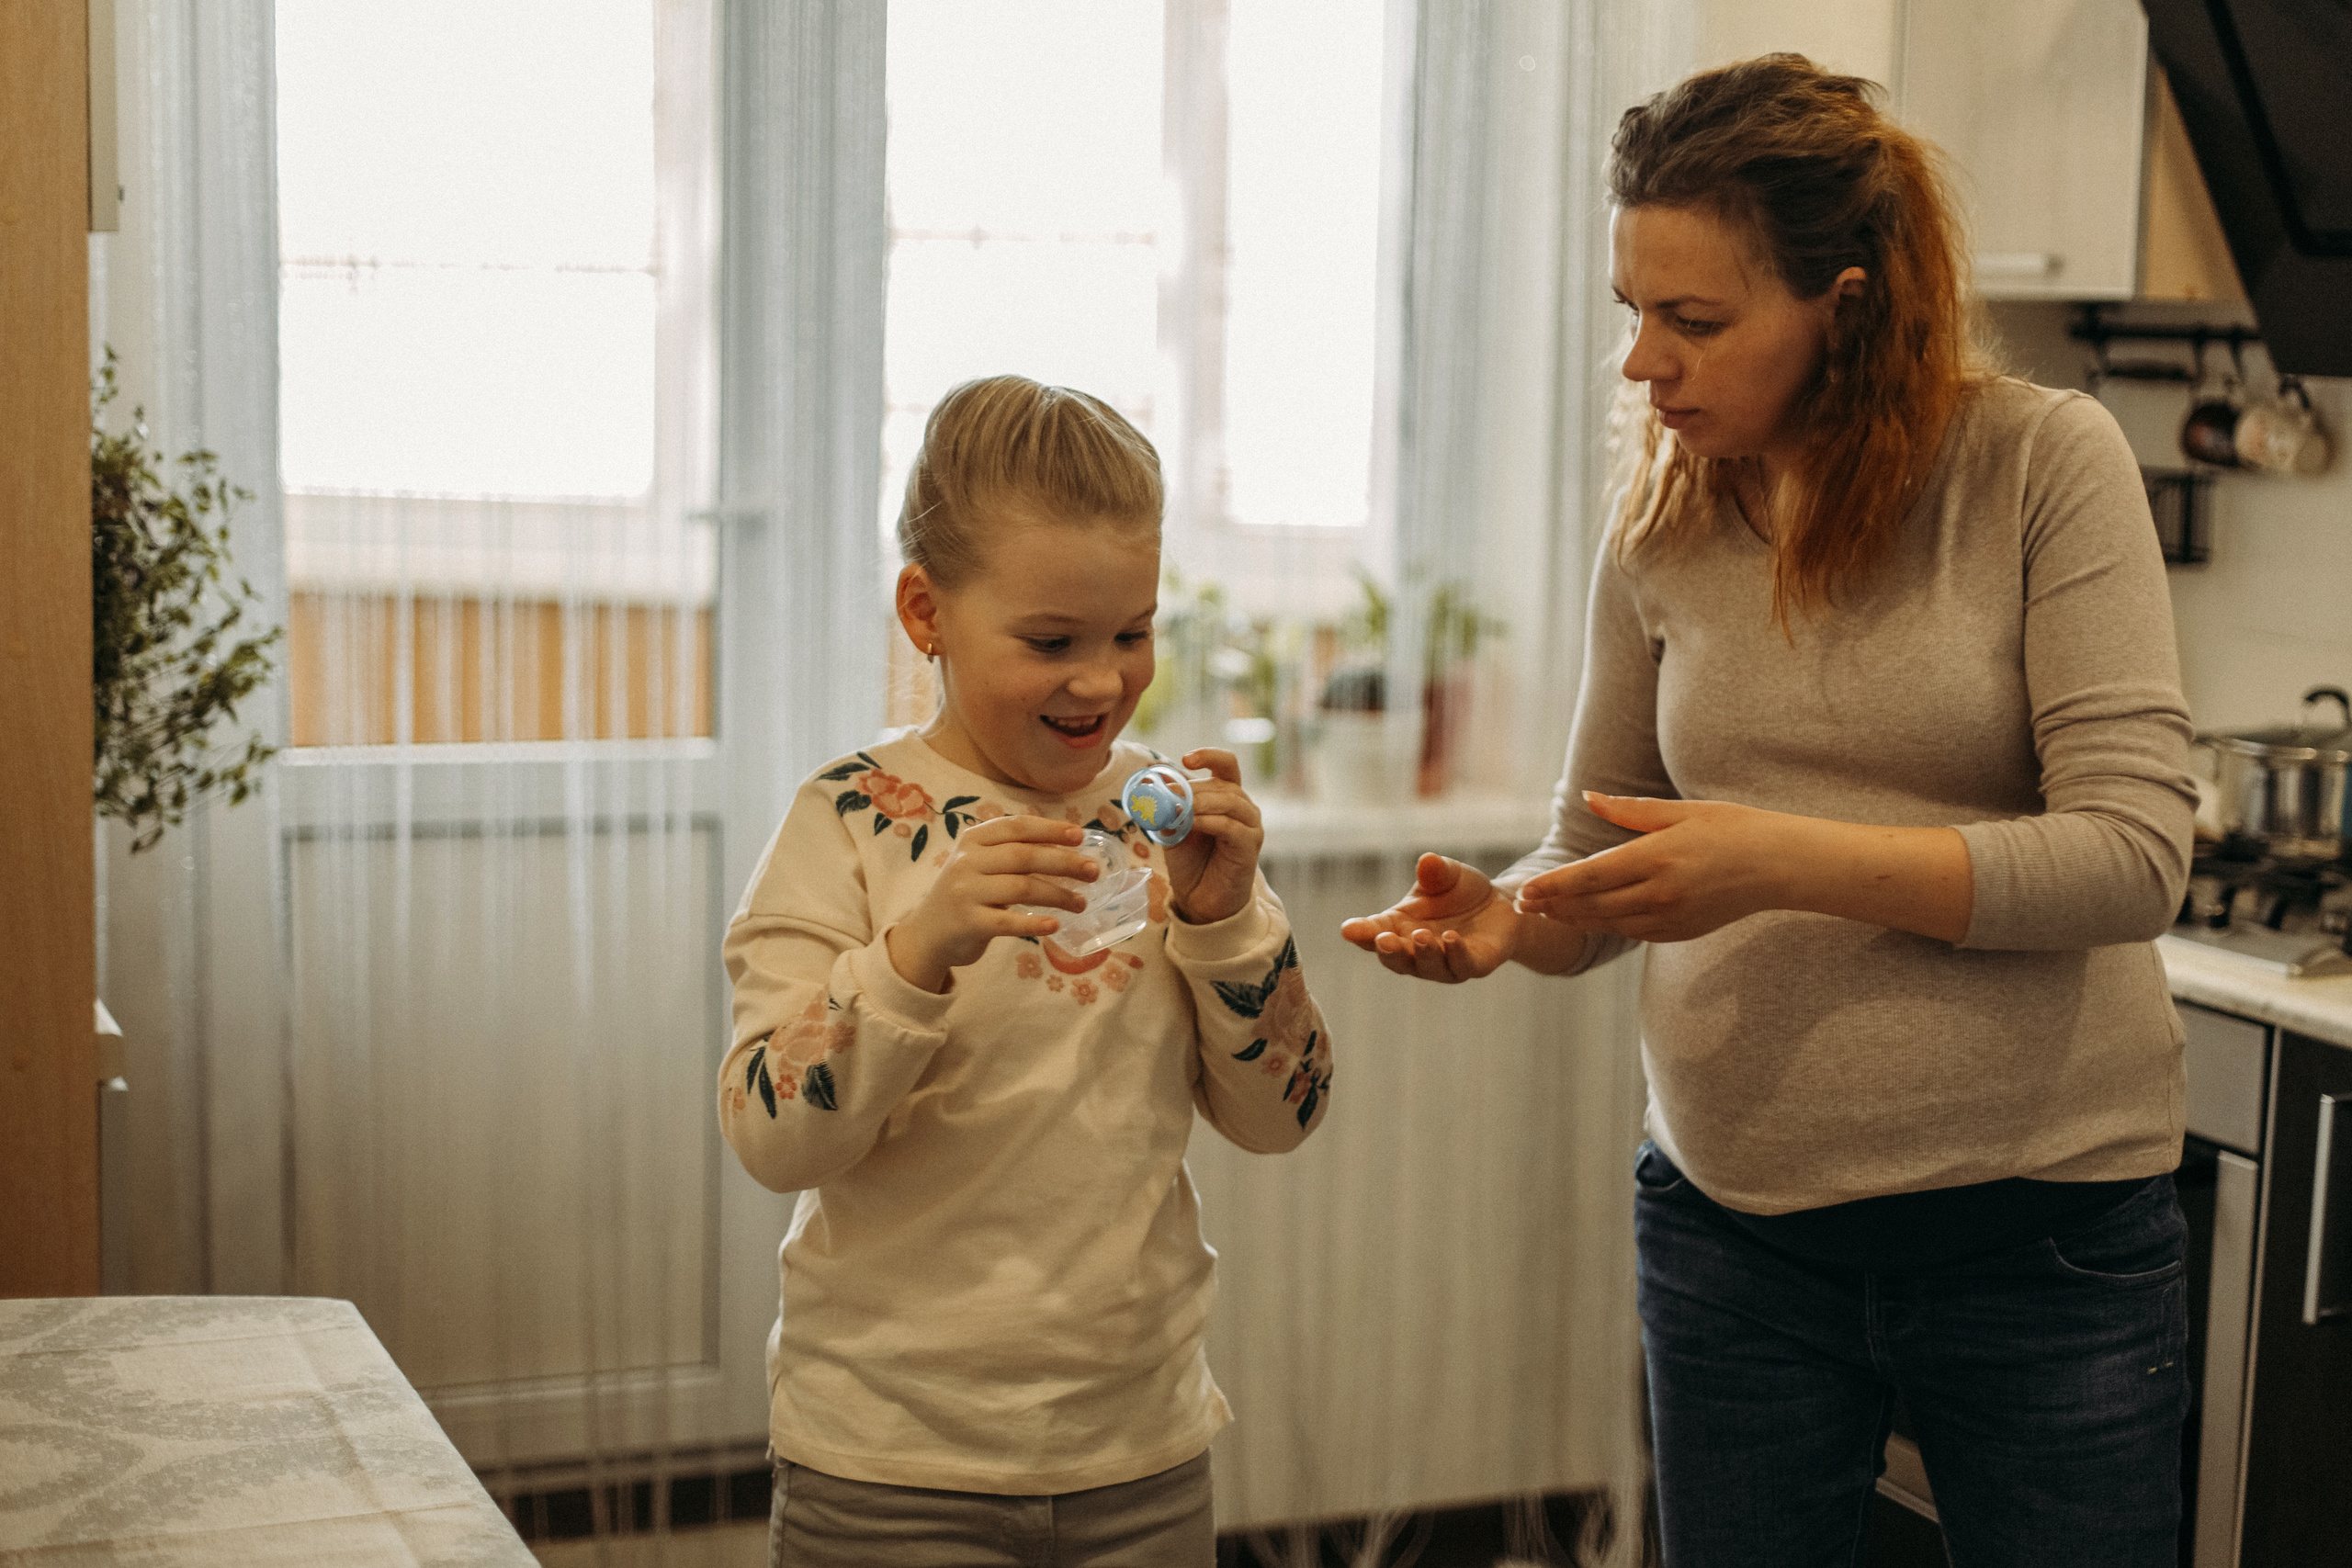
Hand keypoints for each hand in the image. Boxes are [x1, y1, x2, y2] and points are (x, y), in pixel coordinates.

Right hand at [887, 815, 1097, 992]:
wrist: (927, 934)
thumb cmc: (966, 894)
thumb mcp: (980, 863)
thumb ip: (1013, 852)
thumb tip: (1070, 847)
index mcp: (973, 840)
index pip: (1017, 827)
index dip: (1050, 829)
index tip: (1080, 836)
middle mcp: (968, 861)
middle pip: (1025, 856)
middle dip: (1064, 862)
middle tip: (1093, 871)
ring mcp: (966, 892)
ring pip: (1022, 887)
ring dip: (1058, 895)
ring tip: (1081, 903)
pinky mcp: (969, 923)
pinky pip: (1009, 921)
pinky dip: (1035, 923)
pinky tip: (1055, 925)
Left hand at [1161, 748, 1263, 925]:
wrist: (1201, 900)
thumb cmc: (1190, 861)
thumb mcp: (1173, 828)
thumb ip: (1167, 807)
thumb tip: (1150, 782)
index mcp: (1226, 796)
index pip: (1227, 764)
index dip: (1209, 756)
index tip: (1186, 760)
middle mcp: (1243, 807)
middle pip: (1223, 784)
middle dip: (1193, 788)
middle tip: (1169, 796)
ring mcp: (1251, 826)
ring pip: (1230, 801)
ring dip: (1201, 802)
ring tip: (1179, 811)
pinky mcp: (1251, 846)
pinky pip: (1232, 826)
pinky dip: (1210, 822)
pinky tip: (1192, 824)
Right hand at [1338, 854, 1520, 982]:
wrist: (1501, 904)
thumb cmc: (1460, 891)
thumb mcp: (1447, 874)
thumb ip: (1435, 871)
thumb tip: (1427, 861)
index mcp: (1398, 927)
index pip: (1373, 934)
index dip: (1360, 933)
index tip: (1348, 929)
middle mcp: (1416, 951)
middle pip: (1396, 959)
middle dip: (1389, 951)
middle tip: (1382, 939)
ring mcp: (1444, 963)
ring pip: (1427, 967)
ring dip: (1423, 953)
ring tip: (1421, 935)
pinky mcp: (1474, 965)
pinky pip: (1462, 965)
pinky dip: (1455, 954)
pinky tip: (1451, 939)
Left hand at [1513, 792, 1790, 942]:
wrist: (1779, 866)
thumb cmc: (1732, 828)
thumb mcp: (1681, 810)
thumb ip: (1629, 811)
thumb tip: (1586, 798)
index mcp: (1656, 857)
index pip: (1589, 876)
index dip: (1553, 885)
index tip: (1525, 890)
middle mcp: (1660, 893)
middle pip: (1592, 905)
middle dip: (1554, 906)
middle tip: (1524, 904)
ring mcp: (1671, 917)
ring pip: (1608, 923)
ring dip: (1574, 919)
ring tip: (1547, 913)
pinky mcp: (1681, 932)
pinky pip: (1632, 932)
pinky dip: (1605, 926)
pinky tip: (1588, 919)